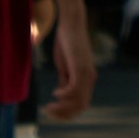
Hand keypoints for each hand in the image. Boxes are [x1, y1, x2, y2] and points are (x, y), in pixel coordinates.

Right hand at [37, 0, 101, 119]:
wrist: (72, 22)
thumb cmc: (67, 42)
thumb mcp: (64, 65)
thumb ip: (65, 79)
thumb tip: (61, 94)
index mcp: (87, 79)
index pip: (81, 104)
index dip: (68, 112)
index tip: (53, 112)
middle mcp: (90, 78)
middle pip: (81, 107)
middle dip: (64, 114)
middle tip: (48, 112)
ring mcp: (86, 73)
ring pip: (78, 101)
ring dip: (62, 108)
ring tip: (49, 107)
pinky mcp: (80, 67)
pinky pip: (73, 90)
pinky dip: (64, 95)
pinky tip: (55, 93)